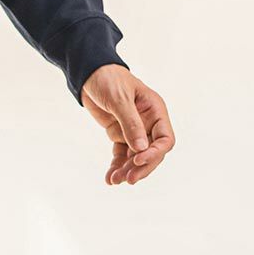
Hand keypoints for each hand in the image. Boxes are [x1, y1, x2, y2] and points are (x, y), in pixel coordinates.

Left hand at [80, 63, 173, 186]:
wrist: (88, 73)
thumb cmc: (107, 79)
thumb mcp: (119, 99)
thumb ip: (130, 123)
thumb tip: (141, 149)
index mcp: (155, 111)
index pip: (165, 139)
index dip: (155, 153)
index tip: (137, 160)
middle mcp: (148, 123)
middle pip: (152, 153)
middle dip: (141, 167)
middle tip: (128, 179)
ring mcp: (134, 130)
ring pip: (135, 157)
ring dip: (127, 170)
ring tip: (115, 180)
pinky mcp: (119, 134)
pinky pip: (121, 155)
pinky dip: (116, 166)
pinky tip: (109, 178)